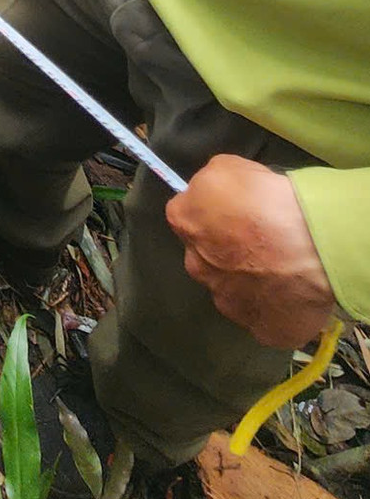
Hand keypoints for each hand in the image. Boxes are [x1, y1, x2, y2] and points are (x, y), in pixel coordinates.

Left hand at [167, 156, 336, 347]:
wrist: (311, 247)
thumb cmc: (266, 200)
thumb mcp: (228, 167)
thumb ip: (210, 184)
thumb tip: (212, 197)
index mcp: (186, 225)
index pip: (187, 216)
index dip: (210, 213)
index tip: (235, 212)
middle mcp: (198, 268)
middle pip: (207, 257)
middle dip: (227, 250)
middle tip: (261, 241)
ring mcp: (228, 304)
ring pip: (235, 289)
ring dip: (251, 279)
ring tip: (285, 267)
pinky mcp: (262, 331)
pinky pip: (264, 318)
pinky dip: (275, 307)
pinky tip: (294, 294)